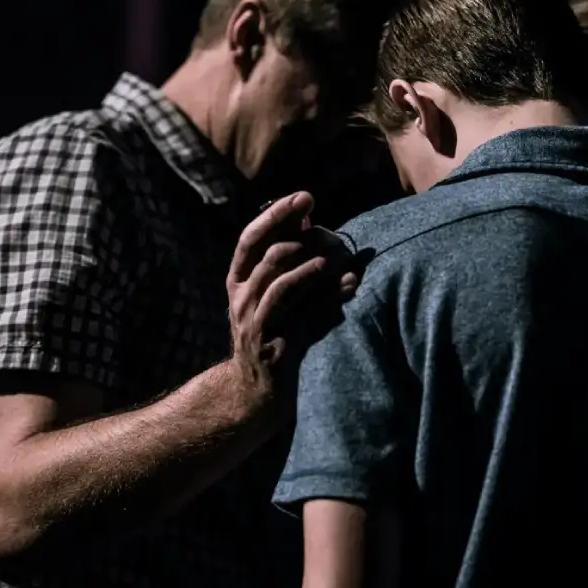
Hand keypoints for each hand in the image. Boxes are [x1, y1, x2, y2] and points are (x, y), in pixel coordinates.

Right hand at [226, 192, 357, 386]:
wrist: (255, 391)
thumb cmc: (271, 329)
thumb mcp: (268, 292)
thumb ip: (283, 255)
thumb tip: (305, 215)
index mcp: (237, 280)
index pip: (250, 238)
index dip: (276, 214)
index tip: (305, 196)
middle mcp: (242, 300)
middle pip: (269, 259)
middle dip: (303, 241)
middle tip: (332, 232)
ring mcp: (258, 326)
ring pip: (281, 287)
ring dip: (313, 269)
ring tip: (337, 257)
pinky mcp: (279, 349)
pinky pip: (304, 318)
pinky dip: (328, 299)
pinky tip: (349, 284)